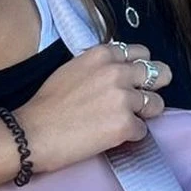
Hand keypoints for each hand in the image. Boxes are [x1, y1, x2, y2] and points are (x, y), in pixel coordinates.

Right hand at [15, 42, 170, 173]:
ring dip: (144, 114)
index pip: (141, 53)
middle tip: (144, 100)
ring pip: (156, 104)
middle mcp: (118, 72)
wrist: (32, 132)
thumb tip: (119, 72)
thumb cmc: (47, 104)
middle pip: (158, 74)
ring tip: (123, 121)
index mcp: (103, 55)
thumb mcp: (73, 68)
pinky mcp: (125, 125)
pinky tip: (110, 137)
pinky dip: (130, 136)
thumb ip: (100, 66)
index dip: (141, 68)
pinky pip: (142, 131)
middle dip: (154, 87)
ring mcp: (124, 99)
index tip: (137, 79)